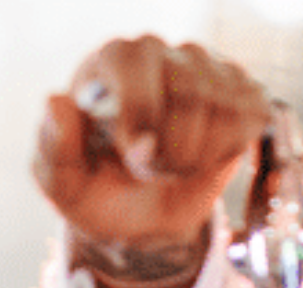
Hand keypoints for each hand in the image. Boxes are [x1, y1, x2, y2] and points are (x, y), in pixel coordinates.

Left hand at [33, 37, 270, 260]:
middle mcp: (159, 53)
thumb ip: (53, 149)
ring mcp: (204, 68)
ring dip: (194, 157)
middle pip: (186, 91)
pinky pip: (248, 118)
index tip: (139, 156)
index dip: (141, 109)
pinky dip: (225, 152)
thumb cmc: (100, 194)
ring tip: (170, 167)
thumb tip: (55, 104)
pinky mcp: (240, 92)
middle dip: (169, 150)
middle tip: (148, 173)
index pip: (131, 61)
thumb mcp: (64, 185)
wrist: (142, 219)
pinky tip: (201, 159)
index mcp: (110, 62)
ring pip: (220, 108)